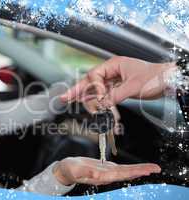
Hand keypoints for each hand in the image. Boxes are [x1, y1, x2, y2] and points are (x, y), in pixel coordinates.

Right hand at [53, 157, 160, 185]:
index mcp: (102, 176)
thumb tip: (98, 174)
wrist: (65, 170)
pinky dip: (130, 168)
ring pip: (126, 172)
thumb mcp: (74, 169)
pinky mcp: (105, 169)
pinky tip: (136, 169)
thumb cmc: (69, 169)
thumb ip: (85, 171)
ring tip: (151, 168)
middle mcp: (107, 176)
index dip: (135, 172)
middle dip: (142, 171)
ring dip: (139, 170)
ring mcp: (107, 173)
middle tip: (157, 168)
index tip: (147, 170)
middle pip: (127, 174)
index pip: (122, 174)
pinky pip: (121, 169)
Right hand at [61, 56, 175, 107]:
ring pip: (95, 89)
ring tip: (75, 103)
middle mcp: (112, 71)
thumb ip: (115, 96)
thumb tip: (101, 105)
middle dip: (77, 90)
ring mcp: (114, 80)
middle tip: (63, 98)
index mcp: (114, 65)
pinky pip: (104, 95)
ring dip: (87, 97)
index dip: (93, 88)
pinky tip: (92, 106)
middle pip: (90, 81)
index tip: (99, 99)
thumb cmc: (155, 77)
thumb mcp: (133, 86)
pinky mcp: (118, 88)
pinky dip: (98, 101)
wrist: (169, 81)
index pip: (94, 75)